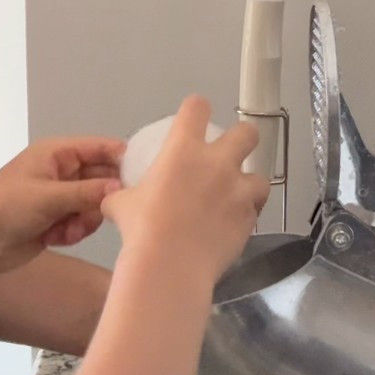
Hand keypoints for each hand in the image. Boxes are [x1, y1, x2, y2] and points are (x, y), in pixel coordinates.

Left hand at [0, 137, 123, 272]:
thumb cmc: (7, 208)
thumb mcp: (49, 197)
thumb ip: (88, 192)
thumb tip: (122, 188)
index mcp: (56, 154)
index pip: (100, 148)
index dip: (122, 158)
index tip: (145, 175)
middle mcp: (61, 172)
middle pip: (101, 178)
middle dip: (102, 197)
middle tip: (105, 211)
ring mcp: (59, 197)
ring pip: (94, 204)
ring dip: (85, 219)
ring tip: (69, 228)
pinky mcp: (57, 221)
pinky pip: (81, 223)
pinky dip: (74, 231)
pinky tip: (57, 238)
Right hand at [104, 98, 268, 285]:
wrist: (170, 266)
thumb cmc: (141, 230)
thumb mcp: (121, 206)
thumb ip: (123, 195)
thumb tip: (114, 198)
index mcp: (183, 149)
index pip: (197, 108)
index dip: (197, 109)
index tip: (196, 116)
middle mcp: (217, 163)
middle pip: (246, 132)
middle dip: (242, 139)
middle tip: (231, 153)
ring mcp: (238, 190)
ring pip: (260, 177)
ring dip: (250, 184)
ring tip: (238, 197)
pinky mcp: (249, 218)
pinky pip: (254, 211)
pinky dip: (246, 215)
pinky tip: (232, 226)